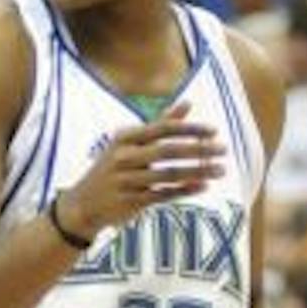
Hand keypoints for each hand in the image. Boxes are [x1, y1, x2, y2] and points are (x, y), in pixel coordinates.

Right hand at [59, 103, 226, 238]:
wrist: (82, 204)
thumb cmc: (113, 168)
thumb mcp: (129, 142)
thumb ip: (160, 123)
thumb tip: (188, 103)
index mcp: (125, 137)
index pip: (162, 129)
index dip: (190, 129)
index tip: (214, 131)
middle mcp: (124, 156)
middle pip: (168, 151)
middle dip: (199, 150)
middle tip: (224, 150)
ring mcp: (127, 180)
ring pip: (170, 174)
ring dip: (199, 171)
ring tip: (221, 169)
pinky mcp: (131, 201)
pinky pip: (164, 194)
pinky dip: (185, 190)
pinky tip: (204, 186)